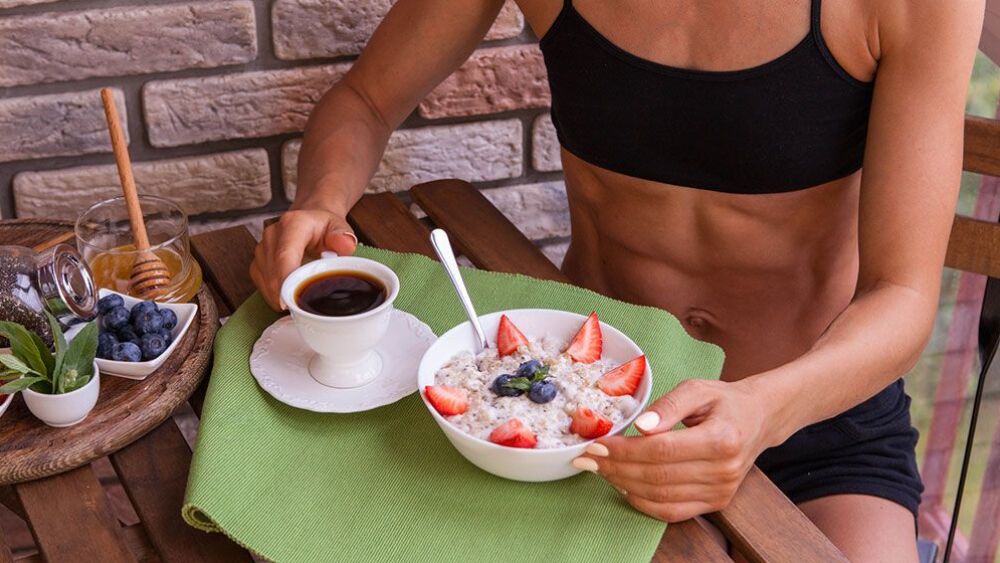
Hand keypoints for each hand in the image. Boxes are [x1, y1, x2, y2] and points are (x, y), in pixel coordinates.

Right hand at [250, 209, 357, 309]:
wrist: (310, 222)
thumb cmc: (325, 228)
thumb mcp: (340, 227)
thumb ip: (344, 236)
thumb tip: (345, 245)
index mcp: (293, 224)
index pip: (284, 255)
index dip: (285, 279)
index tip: (290, 300)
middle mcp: (272, 235)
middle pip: (273, 273)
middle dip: (287, 294)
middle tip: (307, 305)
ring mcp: (262, 249)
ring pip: (266, 282)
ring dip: (283, 295)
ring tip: (303, 295)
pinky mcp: (257, 263)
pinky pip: (262, 286)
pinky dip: (276, 296)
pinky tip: (291, 294)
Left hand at [573, 379, 774, 521]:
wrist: (759, 419)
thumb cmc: (725, 401)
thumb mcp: (698, 389)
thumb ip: (668, 404)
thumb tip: (640, 425)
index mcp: (721, 438)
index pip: (662, 450)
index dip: (624, 450)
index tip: (597, 445)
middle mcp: (723, 470)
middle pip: (658, 475)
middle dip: (616, 468)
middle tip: (588, 459)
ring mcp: (721, 491)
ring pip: (661, 496)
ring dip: (624, 485)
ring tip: (600, 470)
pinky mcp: (716, 503)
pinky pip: (672, 511)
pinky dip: (643, 502)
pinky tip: (623, 486)